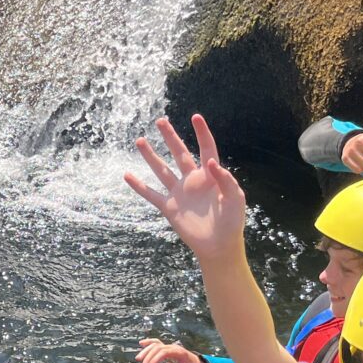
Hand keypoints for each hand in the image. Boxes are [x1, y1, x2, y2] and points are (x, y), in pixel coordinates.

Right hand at [125, 114, 247, 261]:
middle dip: (170, 137)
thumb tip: (210, 163)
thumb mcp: (235, 198)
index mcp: (211, 176)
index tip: (195, 117)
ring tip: (139, 141)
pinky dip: (139, 186)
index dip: (202, 133)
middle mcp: (193, 180)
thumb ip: (225, 180)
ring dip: (150, 156)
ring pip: (162, 170)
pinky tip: (127, 175)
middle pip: (179, 153)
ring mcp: (179, 193)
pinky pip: (151, 194)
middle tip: (160, 121)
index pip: (206, 149)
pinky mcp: (169, 208)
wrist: (219, 246)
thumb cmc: (232, 222)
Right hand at [136, 337, 207, 362]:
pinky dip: (149, 343)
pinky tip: (141, 344)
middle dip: (149, 356)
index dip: (155, 359)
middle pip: (158, 348)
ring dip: (146, 351)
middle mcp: (173, 347)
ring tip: (138, 359)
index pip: (163, 352)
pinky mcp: (167, 349)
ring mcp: (169, 347)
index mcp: (178, 352)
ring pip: (156, 345)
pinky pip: (157, 343)